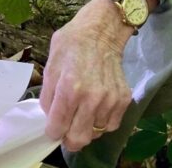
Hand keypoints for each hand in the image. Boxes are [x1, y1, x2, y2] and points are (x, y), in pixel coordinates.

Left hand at [39, 0, 133, 150]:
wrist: (101, 31)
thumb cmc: (71, 45)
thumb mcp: (50, 66)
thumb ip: (47, 96)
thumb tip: (50, 118)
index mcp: (69, 89)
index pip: (57, 128)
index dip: (52, 131)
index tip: (52, 128)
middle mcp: (92, 98)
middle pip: (79, 139)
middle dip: (69, 138)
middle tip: (66, 129)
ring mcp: (110, 100)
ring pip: (96, 134)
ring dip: (87, 127)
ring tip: (82, 111)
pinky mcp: (124, 99)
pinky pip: (111, 125)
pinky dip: (102, 122)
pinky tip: (95, 108)